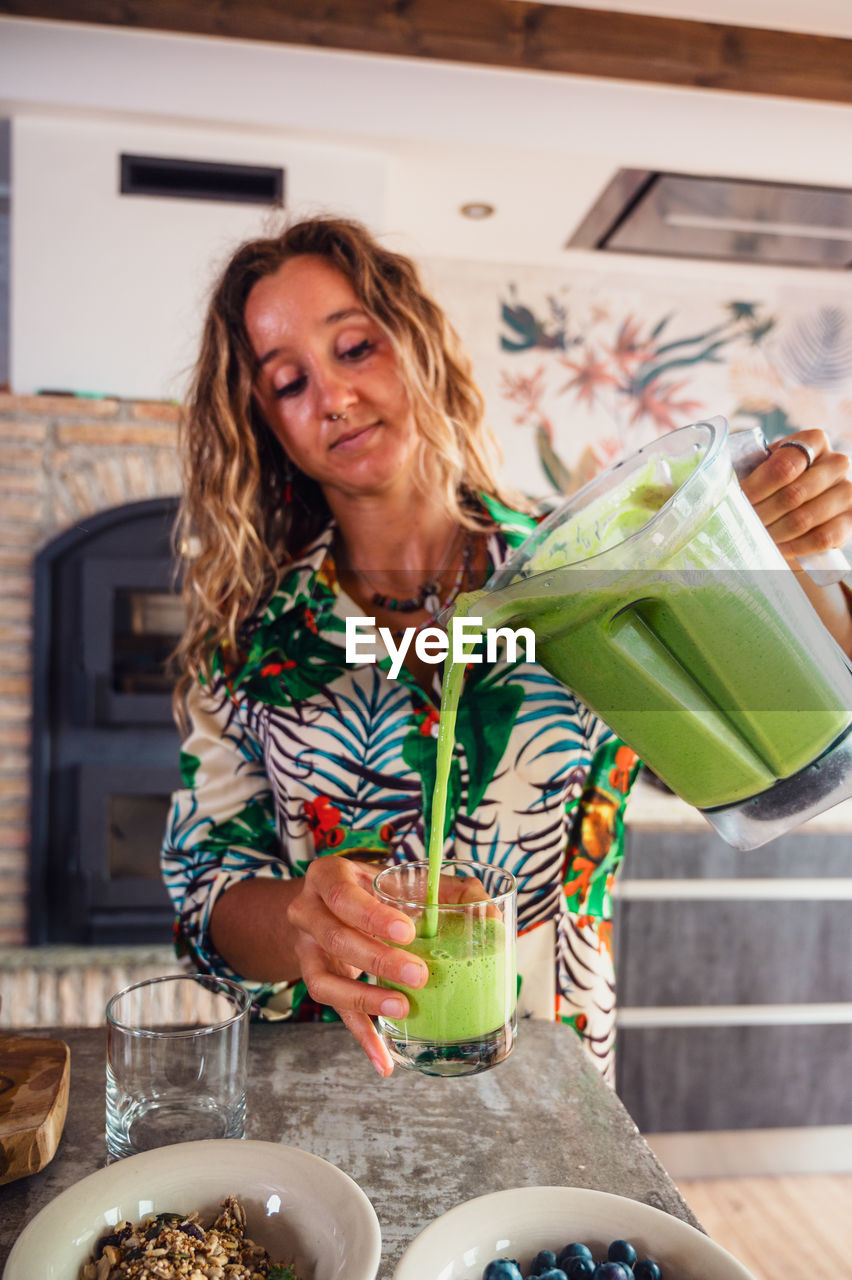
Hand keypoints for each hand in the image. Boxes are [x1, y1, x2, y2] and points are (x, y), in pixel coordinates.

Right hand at [286, 856, 428, 1076]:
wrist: (328, 904)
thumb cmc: (376, 890)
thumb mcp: (402, 878)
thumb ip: (446, 889)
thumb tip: (492, 913)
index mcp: (329, 876)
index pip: (343, 895)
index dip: (372, 916)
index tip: (407, 932)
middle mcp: (309, 911)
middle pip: (336, 938)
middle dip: (378, 960)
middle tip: (418, 974)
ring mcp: (306, 949)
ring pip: (324, 981)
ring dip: (365, 1000)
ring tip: (404, 1009)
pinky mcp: (316, 979)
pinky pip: (335, 1012)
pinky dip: (362, 1036)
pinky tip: (384, 1059)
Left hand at [739, 429, 851, 563]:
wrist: (803, 506)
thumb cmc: (775, 484)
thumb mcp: (764, 467)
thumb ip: (747, 468)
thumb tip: (708, 488)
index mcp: (813, 441)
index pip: (783, 465)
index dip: (755, 488)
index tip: (735, 504)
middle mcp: (837, 462)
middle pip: (793, 494)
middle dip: (761, 515)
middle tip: (740, 528)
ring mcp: (847, 491)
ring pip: (805, 518)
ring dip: (773, 533)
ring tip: (753, 540)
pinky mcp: (851, 520)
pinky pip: (822, 538)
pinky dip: (795, 547)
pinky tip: (776, 549)